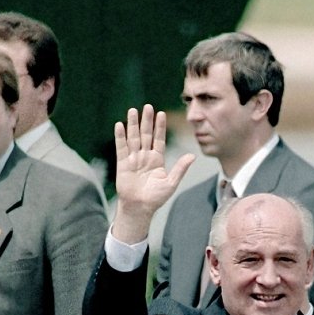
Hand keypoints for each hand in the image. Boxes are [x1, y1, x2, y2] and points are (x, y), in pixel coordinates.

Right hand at [113, 104, 194, 242]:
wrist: (140, 208)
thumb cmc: (156, 198)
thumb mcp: (171, 182)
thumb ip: (180, 168)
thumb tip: (193, 156)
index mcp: (157, 160)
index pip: (159, 139)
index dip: (160, 127)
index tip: (161, 114)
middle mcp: (145, 157)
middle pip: (145, 135)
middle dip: (146, 121)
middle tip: (148, 106)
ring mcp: (133, 159)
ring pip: (133, 138)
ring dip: (132, 124)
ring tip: (133, 110)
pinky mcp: (123, 164)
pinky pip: (121, 148)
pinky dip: (120, 137)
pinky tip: (120, 125)